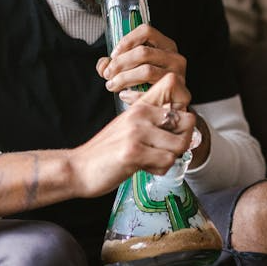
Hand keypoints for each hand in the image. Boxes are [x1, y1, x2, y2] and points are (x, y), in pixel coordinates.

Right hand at [70, 73, 196, 196]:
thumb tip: (187, 120)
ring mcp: (137, 132)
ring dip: (169, 158)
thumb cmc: (108, 150)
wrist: (79, 168)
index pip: (178, 95)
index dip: (183, 118)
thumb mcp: (130, 126)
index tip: (174, 131)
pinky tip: (143, 167)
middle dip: (182, 140)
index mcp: (141, 106)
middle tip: (165, 151)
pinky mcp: (134, 152)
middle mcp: (140, 114)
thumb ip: (154, 120)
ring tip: (151, 160)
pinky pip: (167, 161)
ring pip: (179, 145)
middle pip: (188, 122)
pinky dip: (159, 169)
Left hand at [97, 23, 190, 105]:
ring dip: (124, 78)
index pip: (146, 31)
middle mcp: (175, 57)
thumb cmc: (149, 83)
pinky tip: (124, 95)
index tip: (113, 54)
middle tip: (108, 74)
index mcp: (165, 45)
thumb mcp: (133, 67)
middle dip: (120, 63)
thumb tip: (103, 65)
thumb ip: (114, 63)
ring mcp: (178, 74)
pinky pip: (151, 91)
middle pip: (143, 52)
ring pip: (147, 71)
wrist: (167, 104)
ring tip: (113, 85)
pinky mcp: (178, 92)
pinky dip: (133, 95)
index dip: (127, 41)